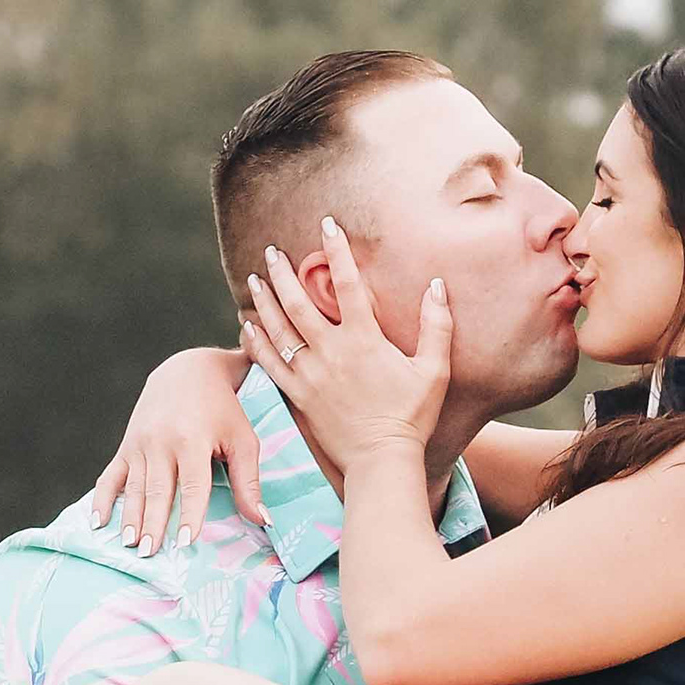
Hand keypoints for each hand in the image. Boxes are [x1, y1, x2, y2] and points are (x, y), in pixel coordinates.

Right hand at [88, 345, 266, 551]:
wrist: (187, 370)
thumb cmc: (224, 409)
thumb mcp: (243, 438)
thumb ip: (248, 480)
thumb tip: (262, 521)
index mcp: (193, 439)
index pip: (192, 484)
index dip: (189, 514)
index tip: (186, 542)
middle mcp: (162, 441)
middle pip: (157, 490)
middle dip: (153, 523)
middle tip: (149, 553)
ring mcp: (140, 443)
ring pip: (134, 487)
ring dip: (129, 517)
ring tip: (129, 544)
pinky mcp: (127, 445)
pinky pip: (111, 475)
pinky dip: (102, 499)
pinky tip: (97, 523)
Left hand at [245, 217, 446, 472]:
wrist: (381, 460)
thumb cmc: (412, 415)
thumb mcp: (434, 370)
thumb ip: (437, 325)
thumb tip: (437, 285)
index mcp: (364, 339)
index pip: (348, 283)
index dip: (337, 251)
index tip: (327, 224)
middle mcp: (331, 352)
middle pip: (299, 302)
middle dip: (284, 272)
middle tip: (272, 250)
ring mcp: (310, 374)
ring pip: (279, 329)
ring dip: (266, 300)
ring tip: (256, 278)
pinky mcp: (298, 395)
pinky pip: (269, 364)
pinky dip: (256, 341)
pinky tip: (247, 325)